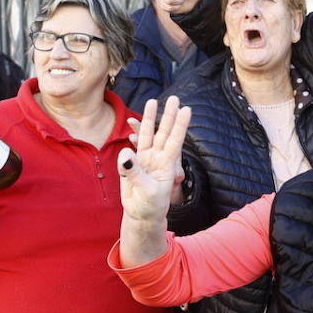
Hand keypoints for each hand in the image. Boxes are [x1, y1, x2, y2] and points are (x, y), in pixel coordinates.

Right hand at [119, 96, 190, 221]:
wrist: (141, 214)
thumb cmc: (151, 206)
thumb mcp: (147, 192)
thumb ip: (135, 173)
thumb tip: (126, 153)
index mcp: (167, 165)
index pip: (175, 141)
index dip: (180, 125)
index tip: (187, 109)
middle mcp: (158, 158)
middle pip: (164, 132)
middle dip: (168, 115)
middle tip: (174, 97)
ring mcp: (146, 159)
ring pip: (149, 134)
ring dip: (151, 118)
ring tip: (153, 100)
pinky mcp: (133, 162)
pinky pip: (134, 144)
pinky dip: (134, 134)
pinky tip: (133, 121)